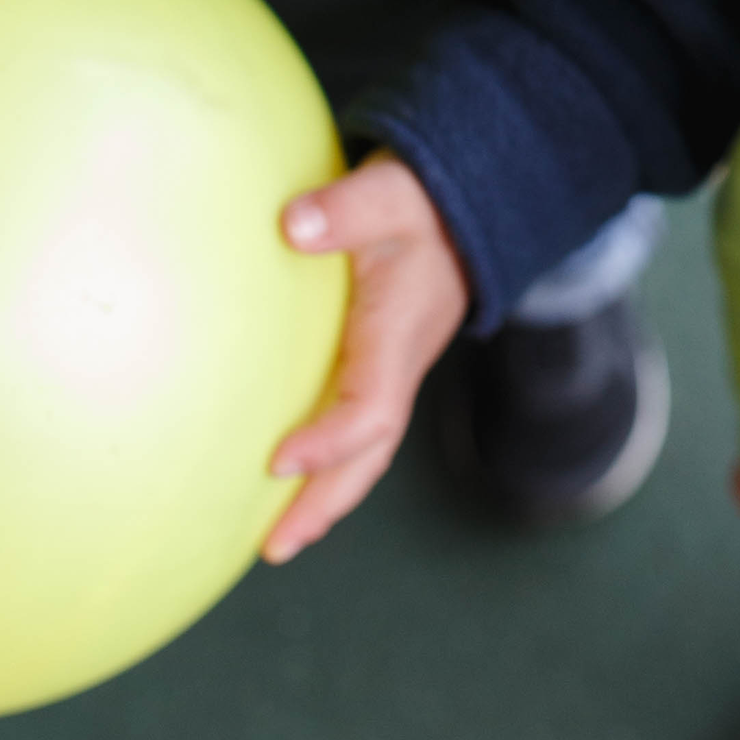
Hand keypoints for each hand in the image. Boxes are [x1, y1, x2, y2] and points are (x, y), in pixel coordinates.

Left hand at [265, 150, 469, 561]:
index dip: (330, 441)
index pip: (372, 408)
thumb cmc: (423, 201)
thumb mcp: (391, 193)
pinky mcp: (379, 364)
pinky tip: (285, 479)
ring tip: (276, 539)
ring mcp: (393, 370)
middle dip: (325, 502)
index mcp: (398, 334)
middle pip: (370, 453)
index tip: (277, 460)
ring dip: (325, 496)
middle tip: (275, 547)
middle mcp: (400, 364)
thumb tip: (294, 225)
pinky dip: (326, 464)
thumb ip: (348, 208)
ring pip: (365, 450)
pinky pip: (354, 428)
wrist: (464, 207)